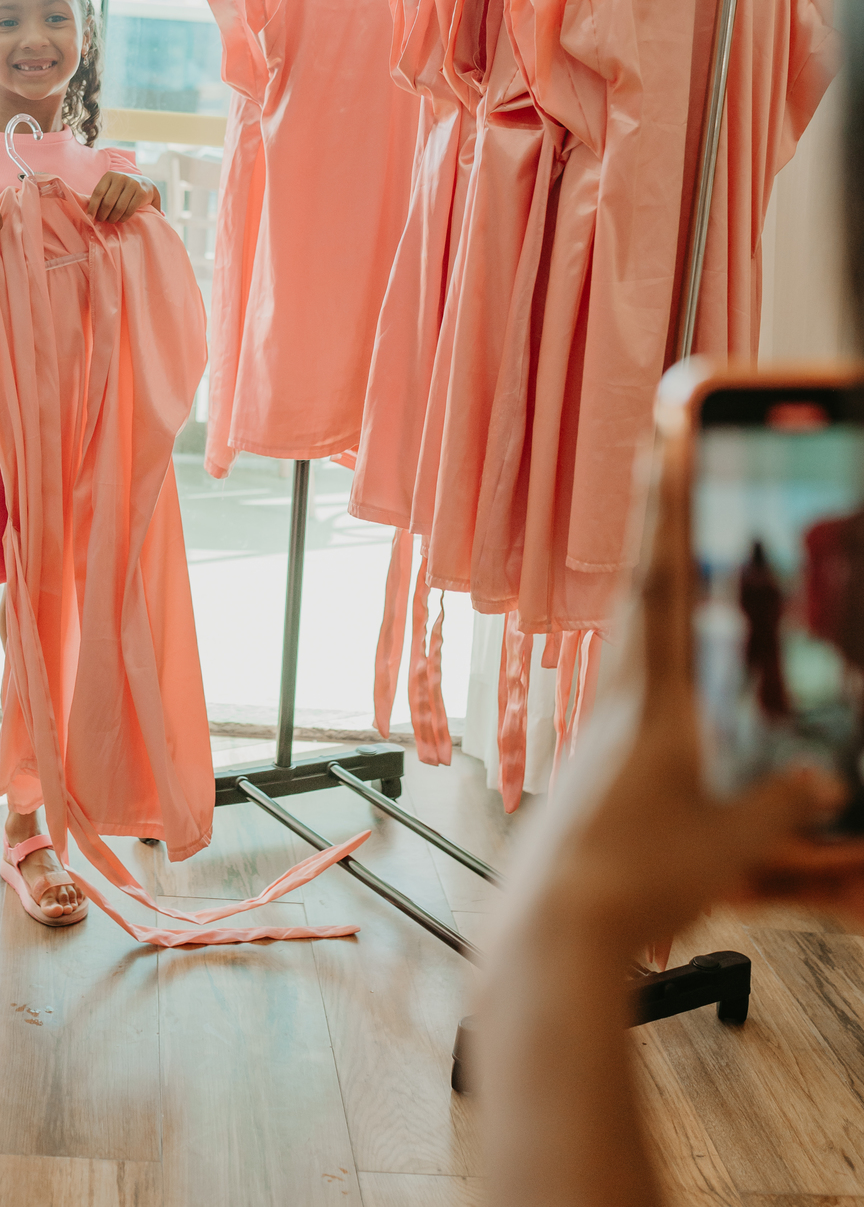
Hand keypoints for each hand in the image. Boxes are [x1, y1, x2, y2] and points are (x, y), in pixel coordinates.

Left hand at [86, 171, 154, 222]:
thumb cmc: (122, 189)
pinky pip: (129, 210)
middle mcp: (121, 177)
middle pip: (108, 202)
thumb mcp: (111, 187)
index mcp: (110, 175)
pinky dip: (123, 218)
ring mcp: (132, 184)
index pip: (98, 192)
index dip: (93, 206)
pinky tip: (121, 219)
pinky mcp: (141, 193)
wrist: (145, 185)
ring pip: (119, 208)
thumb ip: (101, 196)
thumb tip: (90, 214)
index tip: (90, 217)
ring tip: (111, 220)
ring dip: (113, 218)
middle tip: (102, 220)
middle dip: (103, 214)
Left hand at [504, 430, 863, 956]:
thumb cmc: (635, 881)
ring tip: (672, 544)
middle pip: (642, 592)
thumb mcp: (730, 844)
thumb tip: (818, 780)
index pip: (661, 581)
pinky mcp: (592, 763)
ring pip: (633, 637)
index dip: (666, 506)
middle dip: (659, 523)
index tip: (663, 438)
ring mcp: (599, 729)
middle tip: (664, 457)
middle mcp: (618, 701)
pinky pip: (630, 689)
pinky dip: (652, 657)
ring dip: (654, 584)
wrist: (551, 931)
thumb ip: (778, 805)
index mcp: (653, 701)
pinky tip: (668, 676)